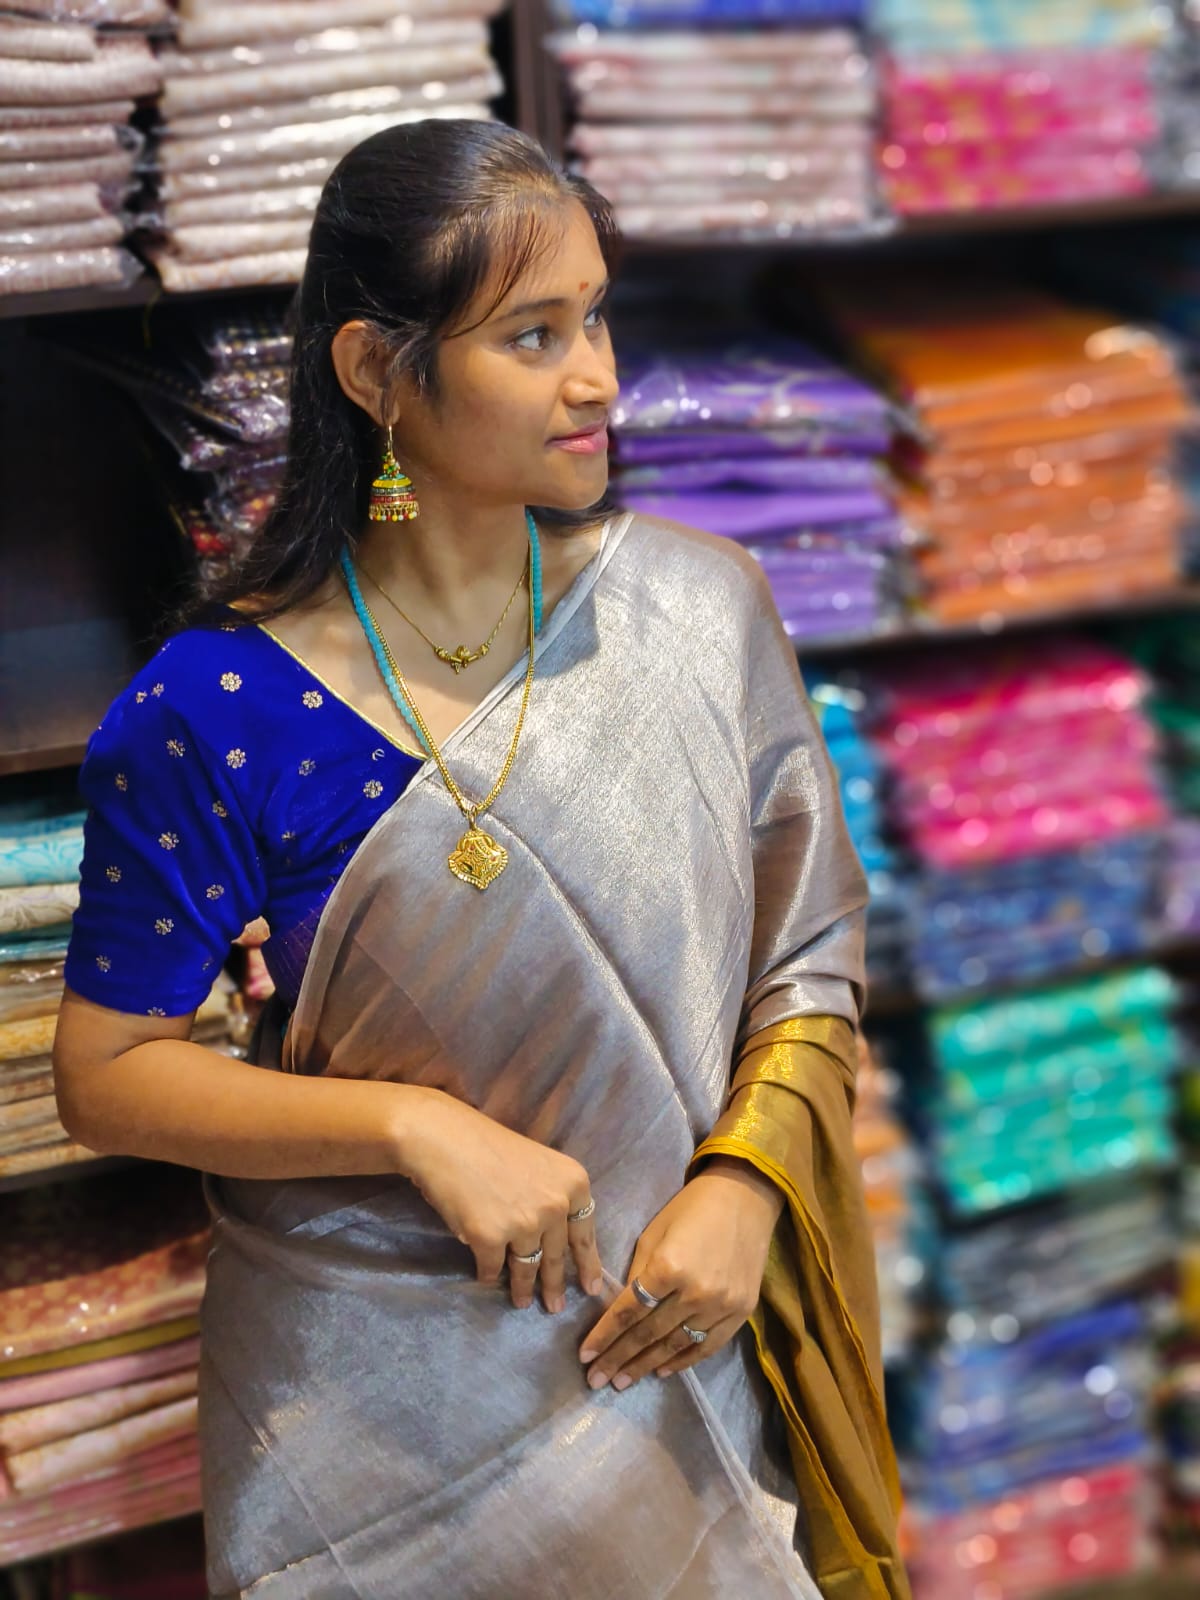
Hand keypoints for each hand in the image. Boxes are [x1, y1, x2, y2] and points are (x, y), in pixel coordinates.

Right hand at [401, 1089, 604, 1313]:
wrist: (444, 1138)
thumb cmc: (488, 1146)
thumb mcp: (538, 1166)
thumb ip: (552, 1199)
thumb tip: (555, 1241)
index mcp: (574, 1183)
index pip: (585, 1233)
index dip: (588, 1263)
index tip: (591, 1288)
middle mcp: (556, 1205)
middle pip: (558, 1256)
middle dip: (556, 1286)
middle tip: (556, 1307)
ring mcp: (524, 1224)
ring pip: (527, 1268)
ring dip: (523, 1289)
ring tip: (521, 1303)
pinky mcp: (490, 1239)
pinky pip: (492, 1268)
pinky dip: (487, 1275)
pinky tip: (485, 1278)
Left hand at [577, 1156, 784, 1391]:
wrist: (745, 1198)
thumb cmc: (691, 1209)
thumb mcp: (654, 1234)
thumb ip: (639, 1274)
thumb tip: (622, 1309)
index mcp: (667, 1268)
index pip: (628, 1311)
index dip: (604, 1335)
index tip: (584, 1356)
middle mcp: (694, 1293)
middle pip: (648, 1334)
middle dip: (618, 1358)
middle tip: (595, 1380)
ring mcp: (720, 1306)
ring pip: (675, 1346)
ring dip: (645, 1366)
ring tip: (622, 1382)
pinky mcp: (741, 1313)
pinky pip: (707, 1346)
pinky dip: (683, 1362)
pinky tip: (661, 1371)